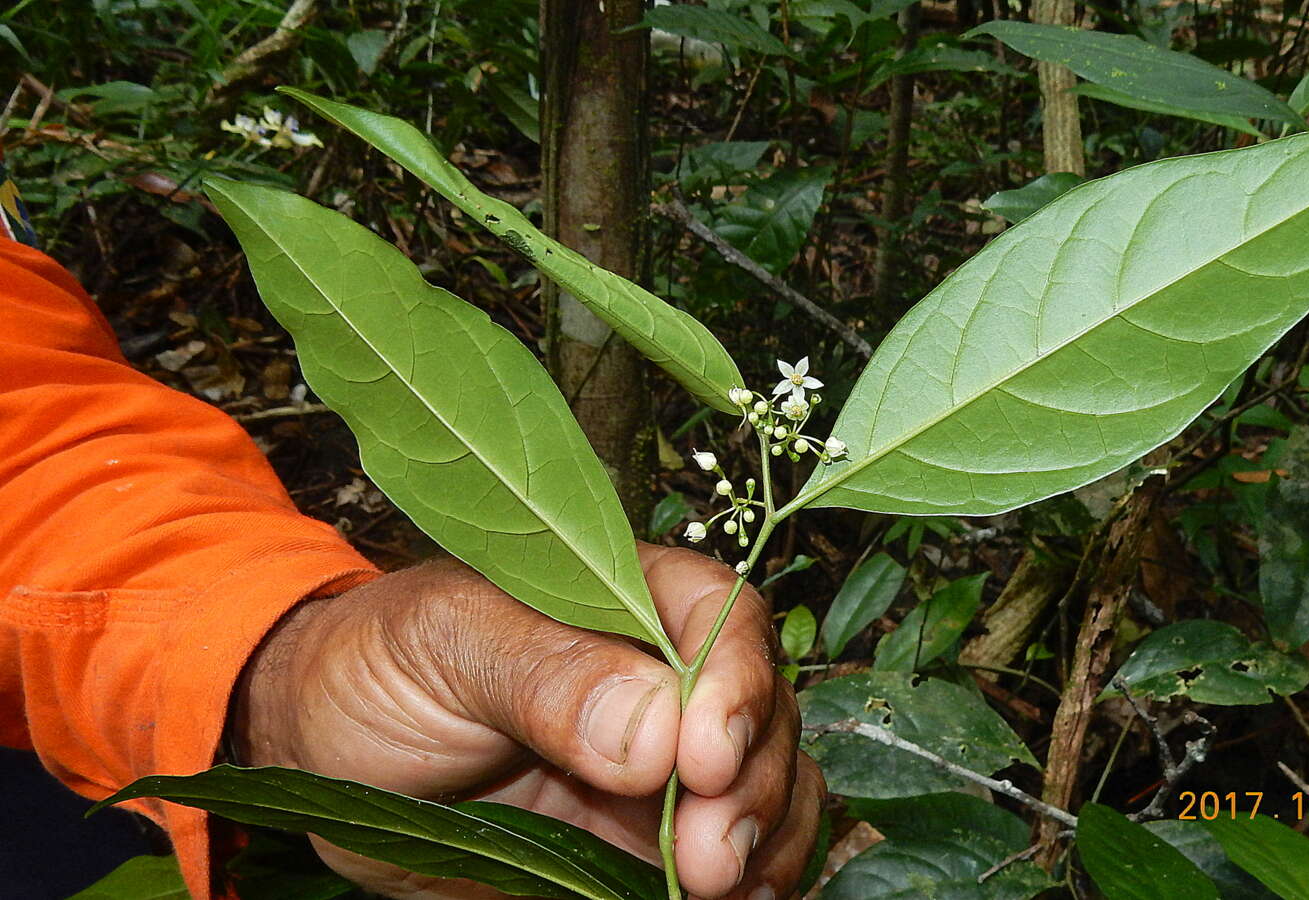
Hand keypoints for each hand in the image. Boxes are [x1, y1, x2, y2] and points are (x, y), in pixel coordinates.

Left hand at [230, 544, 822, 899]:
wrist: (323, 756)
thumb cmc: (376, 667)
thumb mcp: (441, 646)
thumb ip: (544, 673)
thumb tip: (657, 731)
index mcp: (626, 597)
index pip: (724, 618)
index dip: (735, 683)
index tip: (703, 757)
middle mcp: (668, 675)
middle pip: (765, 711)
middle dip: (752, 781)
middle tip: (706, 854)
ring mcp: (667, 761)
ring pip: (773, 784)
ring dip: (766, 835)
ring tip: (713, 884)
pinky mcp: (651, 838)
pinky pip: (741, 851)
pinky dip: (757, 876)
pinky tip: (730, 899)